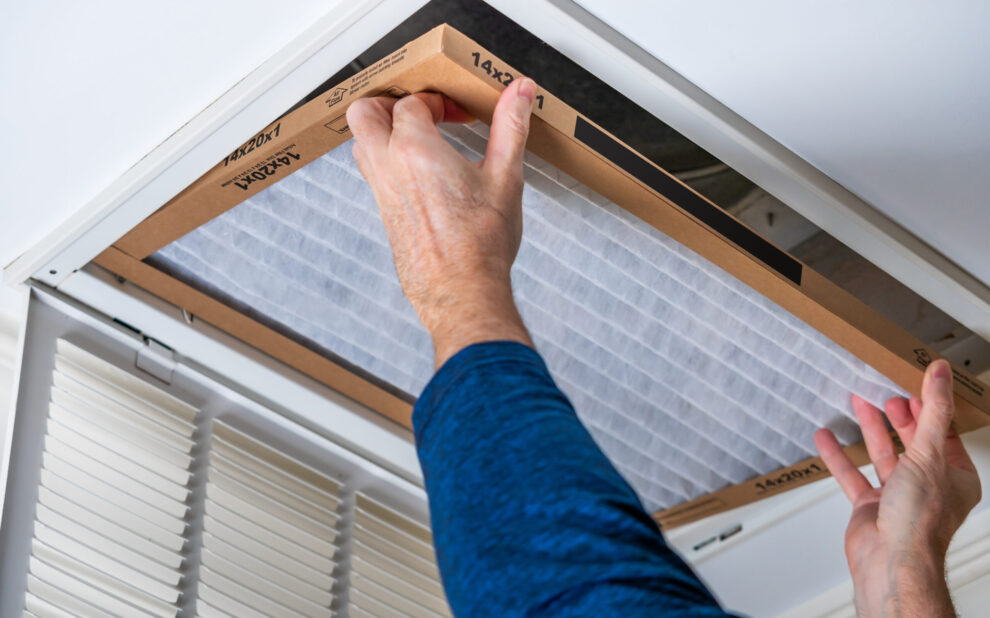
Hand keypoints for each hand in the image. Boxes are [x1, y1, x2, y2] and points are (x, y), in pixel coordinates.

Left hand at [346, 78, 537, 366]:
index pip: (411, 103)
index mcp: (414, 150)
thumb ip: (510, 127)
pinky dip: (388, 161)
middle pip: (364, 114)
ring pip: (362, 145)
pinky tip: (422, 174)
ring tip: (421, 139)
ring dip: (384, 132)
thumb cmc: (481, 245)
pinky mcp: (385, 215)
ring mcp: (381, 194)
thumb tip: (520, 92)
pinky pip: (373, 175)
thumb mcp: (505, 177)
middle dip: (388, 104)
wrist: (463, 293)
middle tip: (421, 111)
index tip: (458, 114)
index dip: (436, 101)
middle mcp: (388, 168)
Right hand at [815, 359, 981, 616]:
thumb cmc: (919, 520)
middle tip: (884, 390)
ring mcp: (897, 496)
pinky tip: (826, 438)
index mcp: (955, 477)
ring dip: (869, 428)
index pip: (944, 432)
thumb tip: (941, 375)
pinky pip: (852, 474)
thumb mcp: (929, 454)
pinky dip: (838, 455)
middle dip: (897, 415)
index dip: (929, 407)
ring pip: (882, 454)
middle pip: (912, 441)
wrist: (891, 560)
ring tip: (857, 401)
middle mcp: (928, 486)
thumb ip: (933, 412)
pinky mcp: (870, 506)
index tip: (915, 383)